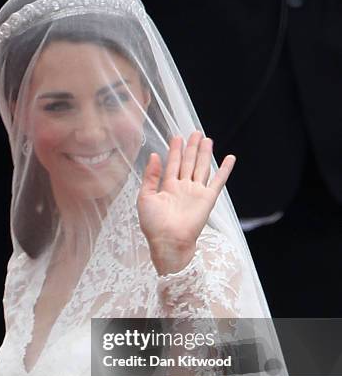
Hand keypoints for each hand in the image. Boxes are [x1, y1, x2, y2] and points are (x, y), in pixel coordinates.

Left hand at [137, 131, 235, 274]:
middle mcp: (183, 189)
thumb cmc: (154, 225)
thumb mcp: (145, 197)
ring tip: (207, 139)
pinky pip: (218, 181)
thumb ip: (150, 176)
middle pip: (188, 163)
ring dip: (205, 154)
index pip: (172, 164)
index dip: (174, 150)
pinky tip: (229, 158)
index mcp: (167, 188)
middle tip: (195, 133)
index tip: (176, 136)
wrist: (168, 242)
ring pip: (202, 168)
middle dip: (191, 148)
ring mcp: (196, 193)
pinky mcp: (208, 199)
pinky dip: (225, 170)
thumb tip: (154, 156)